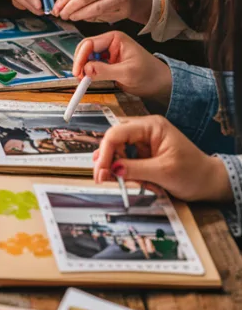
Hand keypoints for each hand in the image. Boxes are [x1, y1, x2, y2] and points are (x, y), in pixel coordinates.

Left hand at [53, 0, 151, 24]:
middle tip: (60, 14)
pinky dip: (92, 19)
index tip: (56, 5)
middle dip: (69, 7)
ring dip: (79, 15)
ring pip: (94, 8)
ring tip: (70, 17)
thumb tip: (67, 2)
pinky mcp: (128, 8)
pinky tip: (84, 19)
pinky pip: (104, 16)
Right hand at [73, 30, 171, 106]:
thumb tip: (86, 70)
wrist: (160, 83)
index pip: (90, 43)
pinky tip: (88, 79)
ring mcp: (108, 53)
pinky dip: (88, 72)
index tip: (78, 72)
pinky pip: (92, 65)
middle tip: (79, 77)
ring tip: (83, 80)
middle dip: (80, 62)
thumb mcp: (127, 73)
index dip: (81, 57)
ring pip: (87, 57)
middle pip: (85, 49)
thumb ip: (105, 71)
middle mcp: (110, 43)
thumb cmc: (149, 74)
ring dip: (83, 67)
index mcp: (115, 38)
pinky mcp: (107, 63)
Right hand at [93, 114, 231, 202]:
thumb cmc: (193, 173)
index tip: (101, 170)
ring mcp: (144, 142)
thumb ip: (135, 168)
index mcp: (151, 126)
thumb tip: (112, 169)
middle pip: (114, 140)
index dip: (106, 151)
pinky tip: (122, 179)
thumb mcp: (164, 171)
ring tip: (111, 181)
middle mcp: (145, 130)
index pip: (118, 133)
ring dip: (113, 166)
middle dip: (107, 159)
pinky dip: (122, 171)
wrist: (208, 183)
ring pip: (118, 151)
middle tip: (101, 179)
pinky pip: (125, 160)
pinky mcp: (144, 154)